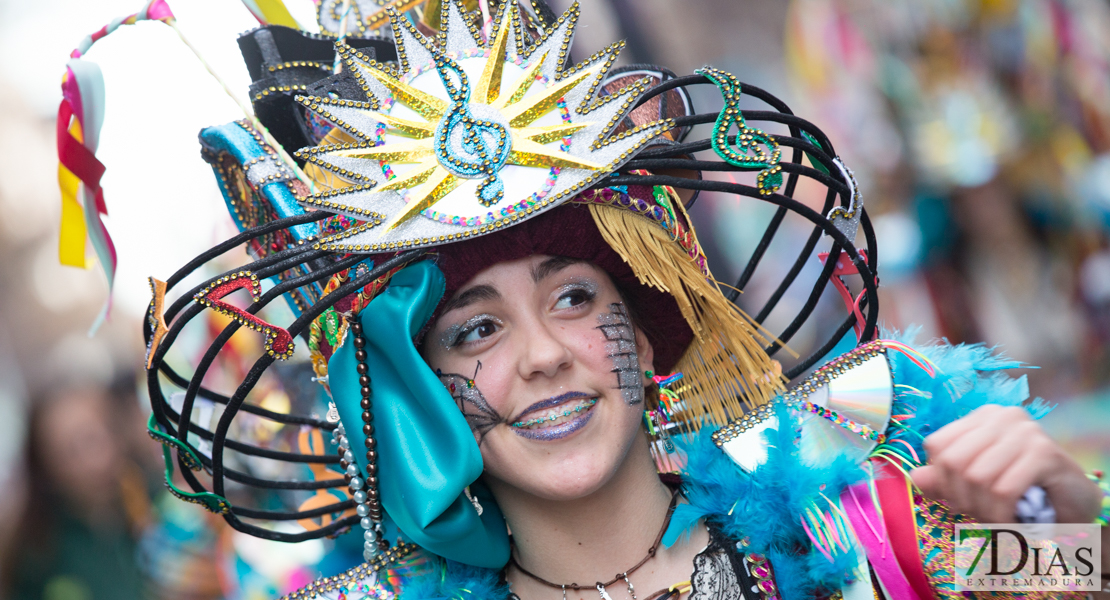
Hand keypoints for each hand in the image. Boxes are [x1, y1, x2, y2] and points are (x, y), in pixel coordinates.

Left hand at [910, 405, 1102, 523]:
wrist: (1074, 504)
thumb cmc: (1021, 491)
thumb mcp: (976, 484)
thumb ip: (944, 479)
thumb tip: (915, 478)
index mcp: (980, 416)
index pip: (937, 445)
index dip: (942, 480)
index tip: (959, 501)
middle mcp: (1001, 415)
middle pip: (954, 461)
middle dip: (961, 499)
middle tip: (979, 515)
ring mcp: (1025, 430)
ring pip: (977, 477)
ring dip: (983, 510)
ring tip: (997, 519)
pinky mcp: (1045, 452)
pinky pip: (1004, 489)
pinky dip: (1001, 514)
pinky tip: (1011, 522)